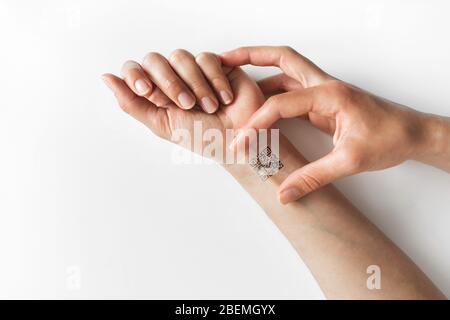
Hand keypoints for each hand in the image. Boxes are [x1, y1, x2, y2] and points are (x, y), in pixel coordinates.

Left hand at [102, 50, 263, 161]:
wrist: (239, 141)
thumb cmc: (203, 138)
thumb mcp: (163, 125)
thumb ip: (134, 104)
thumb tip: (106, 78)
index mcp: (156, 93)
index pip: (135, 70)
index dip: (137, 76)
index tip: (146, 91)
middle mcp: (173, 79)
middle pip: (156, 59)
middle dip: (169, 83)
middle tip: (185, 104)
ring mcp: (195, 71)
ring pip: (181, 56)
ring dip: (194, 84)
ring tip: (209, 106)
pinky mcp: (217, 64)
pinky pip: (206, 58)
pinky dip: (215, 79)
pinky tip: (224, 97)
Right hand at [222, 46, 432, 203]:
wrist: (412, 134)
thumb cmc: (390, 139)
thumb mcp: (351, 161)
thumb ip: (314, 177)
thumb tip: (284, 192)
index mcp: (330, 94)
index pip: (281, 102)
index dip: (257, 122)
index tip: (241, 141)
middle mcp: (324, 85)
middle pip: (282, 58)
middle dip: (251, 56)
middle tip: (224, 59)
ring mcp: (323, 92)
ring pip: (285, 71)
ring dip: (259, 72)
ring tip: (233, 79)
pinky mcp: (322, 103)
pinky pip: (290, 91)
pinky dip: (270, 93)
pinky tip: (257, 105)